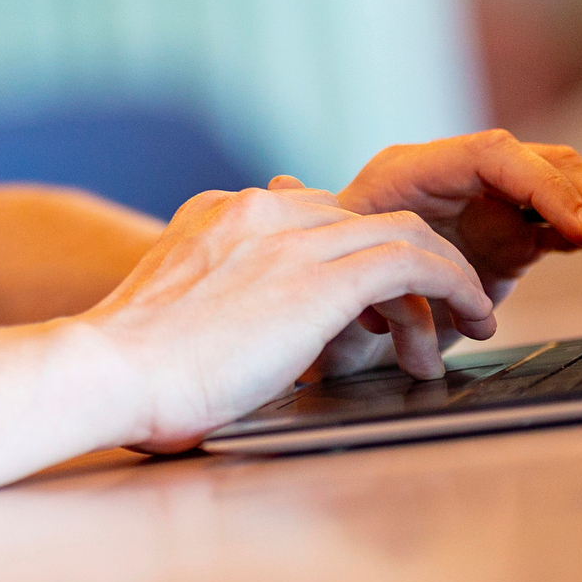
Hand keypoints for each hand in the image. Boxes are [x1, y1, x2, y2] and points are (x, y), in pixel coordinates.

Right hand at [68, 185, 495, 452]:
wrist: (108, 371)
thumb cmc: (131, 372)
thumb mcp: (178, 314)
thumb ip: (220, 301)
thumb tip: (252, 337)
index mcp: (217, 214)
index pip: (313, 214)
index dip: (354, 253)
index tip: (379, 296)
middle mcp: (255, 210)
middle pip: (361, 216)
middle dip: (406, 261)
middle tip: (434, 308)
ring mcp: (287, 237)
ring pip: (399, 231)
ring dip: (444, 274)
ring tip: (471, 317)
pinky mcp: (318, 277)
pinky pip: (413, 260)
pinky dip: (453, 283)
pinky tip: (473, 313)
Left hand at [305, 130, 581, 379]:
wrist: (317, 302)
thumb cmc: (310, 276)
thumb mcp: (312, 257)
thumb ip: (311, 226)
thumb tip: (281, 184)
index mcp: (416, 172)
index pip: (496, 155)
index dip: (544, 187)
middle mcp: (466, 176)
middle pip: (557, 171)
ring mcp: (499, 202)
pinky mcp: (523, 235)